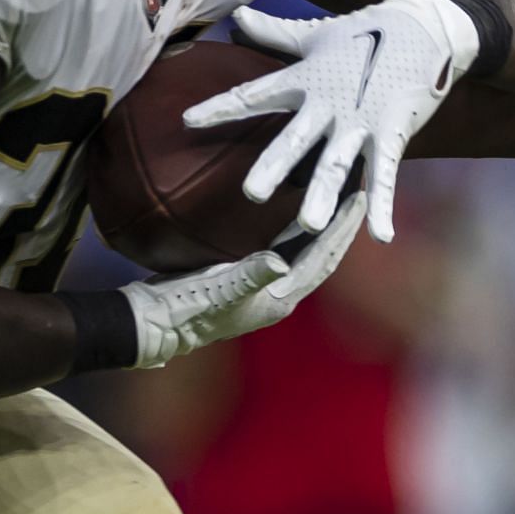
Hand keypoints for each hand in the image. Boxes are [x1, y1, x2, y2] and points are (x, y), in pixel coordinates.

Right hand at [122, 192, 365, 367]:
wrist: (154, 322)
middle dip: (341, 225)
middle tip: (359, 190)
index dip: (342, 229)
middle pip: (322, 254)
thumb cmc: (186, 309)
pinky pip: (285, 249)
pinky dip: (299, 231)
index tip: (359, 199)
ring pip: (307, 251)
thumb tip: (282, 262)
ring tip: (338, 197)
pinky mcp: (248, 278)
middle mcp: (280, 294)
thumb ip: (251, 275)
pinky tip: (300, 213)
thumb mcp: (219, 291)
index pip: (322, 258)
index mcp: (280, 299)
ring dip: (323, 227)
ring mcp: (264, 287)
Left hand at [183, 0, 479, 242]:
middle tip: (252, 194)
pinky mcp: (392, 130)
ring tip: (309, 226)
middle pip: (296, 138)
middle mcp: (329, 102)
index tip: (187, 122)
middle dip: (275, 165)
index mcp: (305, 80)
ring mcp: (361, 119)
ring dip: (325, 194)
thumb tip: (236, 16)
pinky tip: (381, 236)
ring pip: (339, 161)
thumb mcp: (315, 34)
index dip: (220, 107)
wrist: (425, 26)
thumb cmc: (365, 32)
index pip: (255, 94)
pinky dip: (384, 204)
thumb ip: (274, 34)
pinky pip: (386, 173)